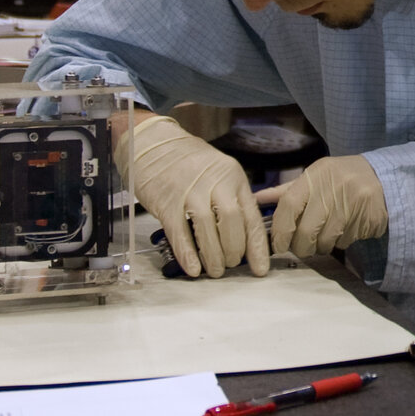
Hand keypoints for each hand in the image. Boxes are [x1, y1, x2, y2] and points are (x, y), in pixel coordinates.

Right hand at [120, 116, 269, 277]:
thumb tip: (245, 235)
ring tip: (215, 271)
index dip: (258, 246)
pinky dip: (187, 254)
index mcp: (233, 177)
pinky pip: (179, 232)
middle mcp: (215, 182)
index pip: (251, 215)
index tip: (260, 268)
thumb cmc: (189, 162)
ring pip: (207, 229)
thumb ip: (233, 199)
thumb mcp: (220, 172)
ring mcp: (189, 192)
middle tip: (231, 265)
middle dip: (234, 251)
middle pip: (232, 222)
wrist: (154, 144)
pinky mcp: (167, 202)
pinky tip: (193, 269)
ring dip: (213, 256)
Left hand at [255, 155, 388, 257]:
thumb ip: (285, 192)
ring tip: (327, 235)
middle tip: (302, 248)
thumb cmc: (338, 179)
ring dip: (323, 246)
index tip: (279, 245)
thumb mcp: (312, 178)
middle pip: (306, 231)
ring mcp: (354, 202)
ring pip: (326, 241)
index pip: (289, 205)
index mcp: (316, 175)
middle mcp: (334, 186)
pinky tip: (346, 228)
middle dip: (301, 247)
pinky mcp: (370, 216)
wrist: (380, 176)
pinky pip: (346, 241)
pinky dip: (342, 242)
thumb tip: (254, 199)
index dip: (280, 230)